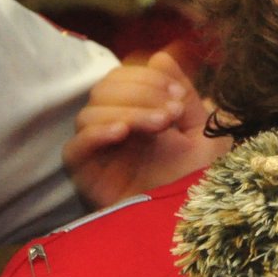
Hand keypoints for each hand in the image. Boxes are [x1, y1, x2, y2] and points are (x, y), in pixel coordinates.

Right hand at [63, 49, 233, 207]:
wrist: (200, 220)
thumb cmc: (204, 178)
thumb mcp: (203, 129)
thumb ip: (184, 92)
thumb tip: (160, 56)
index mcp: (139, 113)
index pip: (122, 78)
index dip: (147, 78)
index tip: (179, 97)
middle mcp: (115, 130)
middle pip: (104, 90)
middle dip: (141, 92)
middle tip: (172, 112)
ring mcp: (99, 154)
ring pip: (89, 114)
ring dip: (127, 111)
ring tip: (159, 125)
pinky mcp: (88, 178)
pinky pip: (73, 149)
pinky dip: (95, 134)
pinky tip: (122, 133)